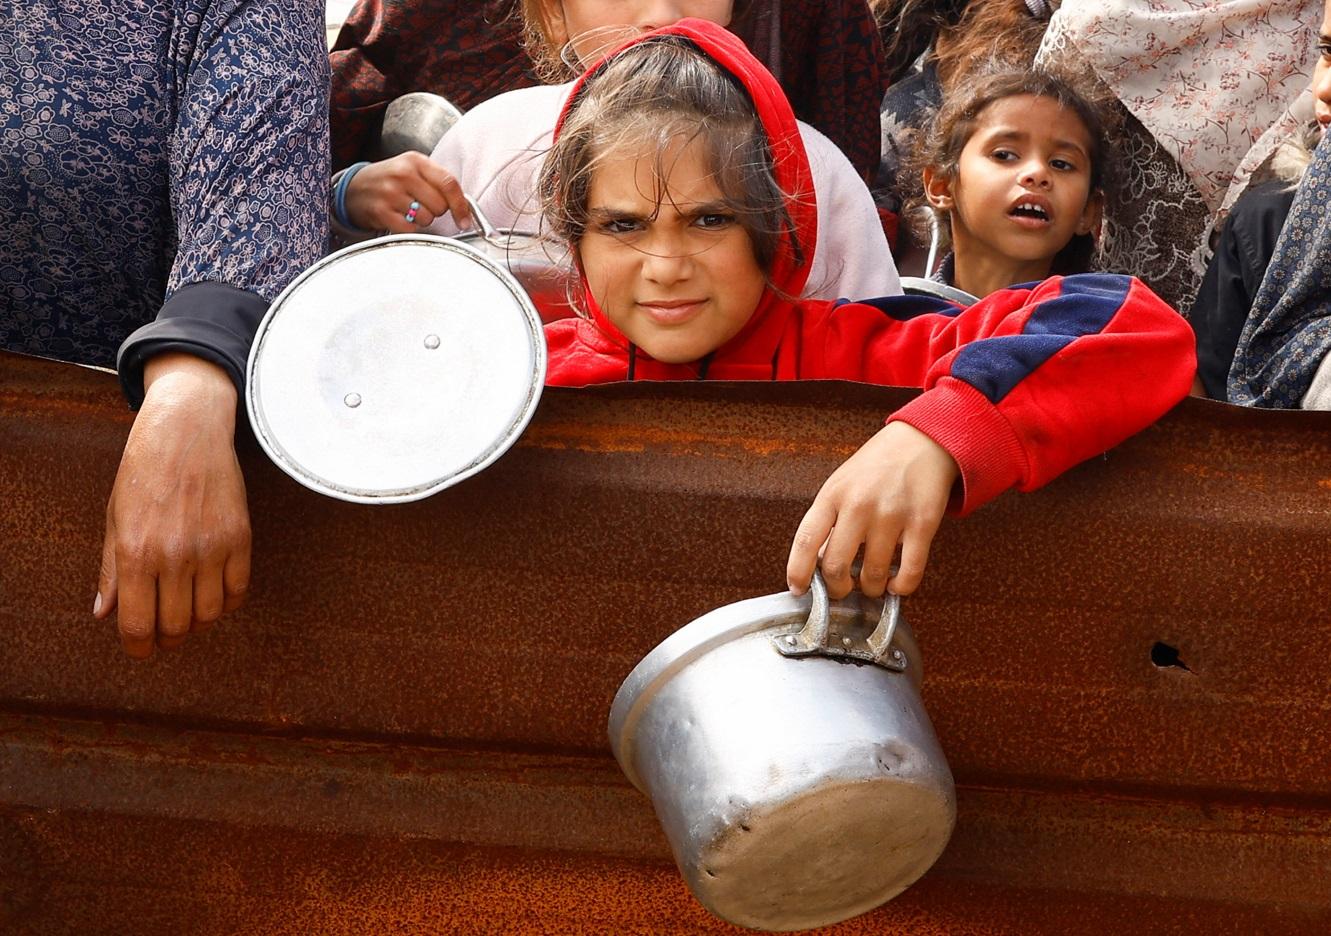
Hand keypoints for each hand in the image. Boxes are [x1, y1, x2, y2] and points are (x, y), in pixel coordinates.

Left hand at [94, 354, 250, 657]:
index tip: (142, 649)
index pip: (137, 625)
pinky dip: (227, 601)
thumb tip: (104, 613)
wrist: (186, 432)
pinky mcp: (240, 537)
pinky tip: (214, 593)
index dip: (139, 647)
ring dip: (198, 621)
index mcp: (136, 553)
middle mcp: (175, 556)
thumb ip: (111, 570)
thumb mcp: (115, 519)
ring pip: (210, 614)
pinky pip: (238, 590)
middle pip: (177, 626)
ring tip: (189, 610)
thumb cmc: (143, 472)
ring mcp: (212, 548)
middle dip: (168, 637)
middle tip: (165, 632)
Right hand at [344, 152, 472, 232]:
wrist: (353, 188)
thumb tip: (464, 208)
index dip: (461, 206)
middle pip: (440, 206)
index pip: (449, 184)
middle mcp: (403, 174)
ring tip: (406, 210)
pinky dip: (408, 228)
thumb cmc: (388, 180)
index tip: (464, 219)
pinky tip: (398, 217)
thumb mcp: (411, 169)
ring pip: (426, 219)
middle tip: (421, 205)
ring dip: (421, 221)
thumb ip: (437, 182)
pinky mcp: (381, 211)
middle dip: (435, 212)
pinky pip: (410, 229)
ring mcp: (390, 193)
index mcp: (415, 161)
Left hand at [786, 421, 958, 599]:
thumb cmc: (877, 466)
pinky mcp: (922, 523)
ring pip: (873, 575)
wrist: (922, 441)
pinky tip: (897, 584)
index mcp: (833, 494)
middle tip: (843, 590)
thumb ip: (828, 519)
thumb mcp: (841, 484)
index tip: (798, 589)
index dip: (797, 571)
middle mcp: (858, 505)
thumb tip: (817, 562)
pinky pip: (909, 572)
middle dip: (837, 589)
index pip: (805, 540)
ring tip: (872, 584)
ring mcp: (891, 514)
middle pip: (836, 566)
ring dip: (871, 589)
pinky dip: (901, 587)